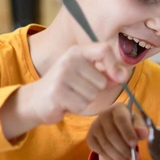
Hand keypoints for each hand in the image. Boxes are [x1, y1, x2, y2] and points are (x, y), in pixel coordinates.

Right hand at [1, 42, 129, 139]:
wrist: (36, 100)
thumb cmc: (66, 87)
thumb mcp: (86, 75)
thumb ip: (106, 74)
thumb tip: (123, 75)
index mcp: (78, 52)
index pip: (104, 50)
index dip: (114, 65)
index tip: (117, 78)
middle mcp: (70, 59)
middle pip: (101, 81)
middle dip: (94, 91)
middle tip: (78, 90)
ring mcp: (62, 75)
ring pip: (92, 95)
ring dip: (85, 100)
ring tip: (72, 96)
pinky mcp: (57, 92)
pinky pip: (82, 104)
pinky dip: (77, 108)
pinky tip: (66, 103)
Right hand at [87, 102, 148, 159]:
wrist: (116, 128)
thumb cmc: (130, 124)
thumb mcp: (138, 124)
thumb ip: (141, 128)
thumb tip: (143, 133)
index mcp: (117, 108)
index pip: (121, 119)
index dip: (127, 132)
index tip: (134, 144)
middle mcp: (103, 115)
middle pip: (112, 135)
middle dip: (124, 150)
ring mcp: (94, 126)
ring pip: (105, 145)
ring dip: (118, 158)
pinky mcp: (90, 137)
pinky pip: (99, 151)